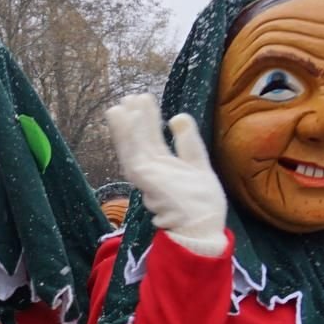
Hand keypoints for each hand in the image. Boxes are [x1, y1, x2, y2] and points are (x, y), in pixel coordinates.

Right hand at [105, 94, 229, 256]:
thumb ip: (188, 142)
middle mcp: (152, 171)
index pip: (152, 140)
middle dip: (134, 119)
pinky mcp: (145, 179)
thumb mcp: (199, 164)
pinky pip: (133, 153)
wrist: (203, 227)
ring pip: (131, 146)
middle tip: (129, 96)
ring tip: (119, 104)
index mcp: (164, 168)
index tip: (145, 100)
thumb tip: (178, 116)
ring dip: (124, 125)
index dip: (148, 120)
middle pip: (140, 141)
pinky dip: (127, 135)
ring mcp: (147, 176)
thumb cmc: (203, 204)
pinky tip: (125, 118)